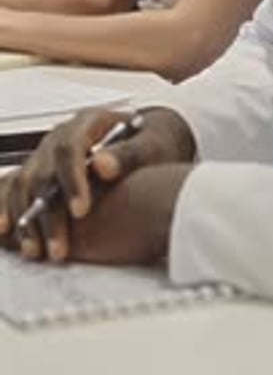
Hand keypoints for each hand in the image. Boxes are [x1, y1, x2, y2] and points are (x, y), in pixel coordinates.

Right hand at [0, 105, 194, 259]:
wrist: (151, 139)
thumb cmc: (155, 141)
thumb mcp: (154, 143)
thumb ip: (130, 153)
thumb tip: (102, 165)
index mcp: (90, 123)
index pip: (69, 149)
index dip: (71, 181)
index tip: (81, 212)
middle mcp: (62, 136)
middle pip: (44, 173)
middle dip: (48, 214)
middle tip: (60, 249)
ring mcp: (48, 153)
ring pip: (24, 184)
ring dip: (27, 219)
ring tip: (37, 251)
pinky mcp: (41, 171)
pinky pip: (13, 187)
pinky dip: (6, 207)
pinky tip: (5, 231)